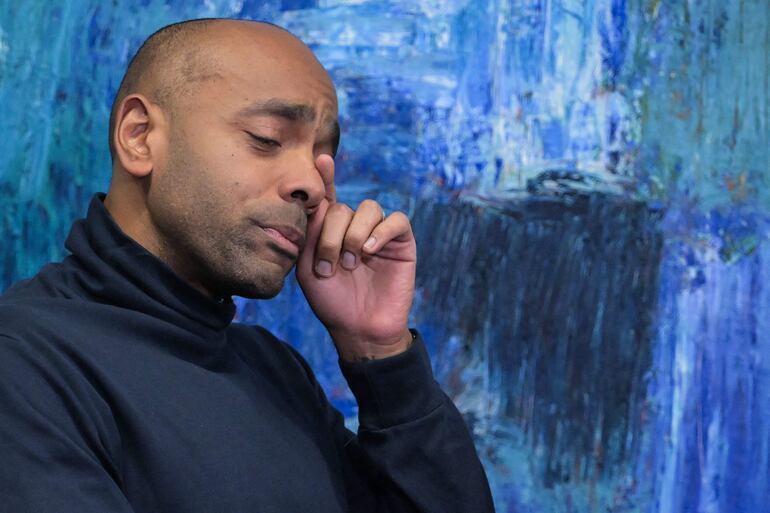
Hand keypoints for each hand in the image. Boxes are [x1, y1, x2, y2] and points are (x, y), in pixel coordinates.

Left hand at [296, 155, 415, 360]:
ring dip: (354, 236)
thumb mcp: (307, 267)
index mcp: (331, 231)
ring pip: (368, 209)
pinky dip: (380, 232)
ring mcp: (379, 233)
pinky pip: (395, 220)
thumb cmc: (332, 301)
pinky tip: (370, 252)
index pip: (329, 198)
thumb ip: (310, 234)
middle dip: (331, 236)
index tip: (321, 159)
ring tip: (350, 264)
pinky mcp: (401, 242)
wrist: (358, 329)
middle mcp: (355, 227)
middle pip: (343, 207)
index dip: (326, 177)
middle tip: (328, 266)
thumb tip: (320, 203)